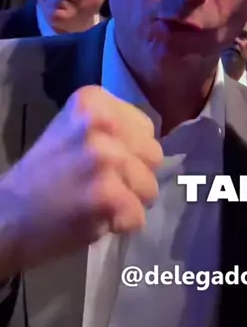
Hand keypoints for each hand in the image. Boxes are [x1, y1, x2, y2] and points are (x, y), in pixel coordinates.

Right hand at [0, 85, 162, 275]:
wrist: (5, 216)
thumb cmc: (42, 176)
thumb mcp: (74, 131)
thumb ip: (112, 129)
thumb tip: (150, 143)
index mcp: (94, 101)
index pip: (145, 127)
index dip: (130, 151)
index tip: (101, 163)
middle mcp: (102, 123)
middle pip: (153, 155)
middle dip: (135, 175)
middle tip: (100, 186)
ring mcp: (106, 158)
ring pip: (150, 187)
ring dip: (128, 202)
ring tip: (94, 203)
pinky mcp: (108, 195)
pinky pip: (138, 216)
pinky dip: (120, 225)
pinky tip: (92, 219)